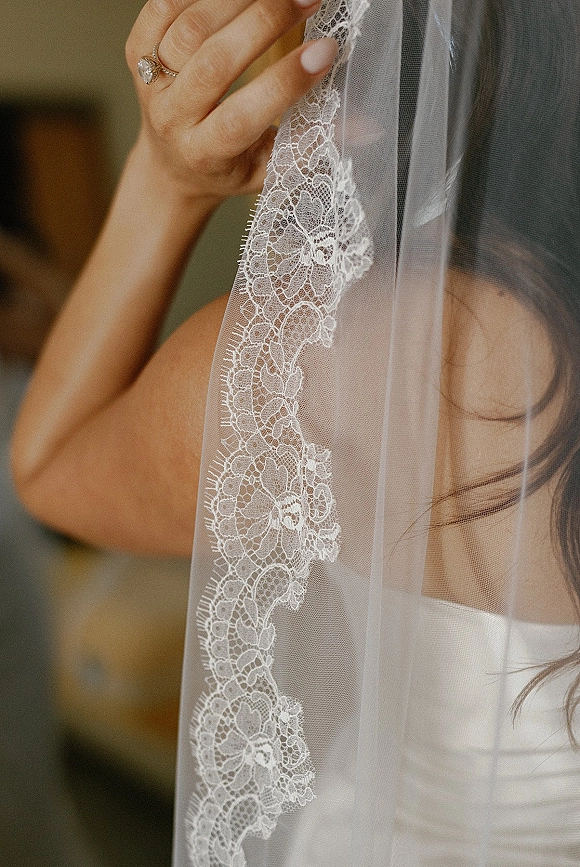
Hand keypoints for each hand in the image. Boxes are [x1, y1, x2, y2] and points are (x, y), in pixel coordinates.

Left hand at [125, 0, 337, 202]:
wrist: (172, 166)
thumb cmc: (230, 166)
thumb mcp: (272, 167)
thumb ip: (313, 143)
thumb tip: (371, 124)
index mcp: (207, 153)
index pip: (243, 115)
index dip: (285, 82)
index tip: (327, 50)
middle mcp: (172, 118)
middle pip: (214, 62)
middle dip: (266, 22)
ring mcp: (150, 82)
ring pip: (190, 28)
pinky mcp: (136, 50)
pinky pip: (164, 5)